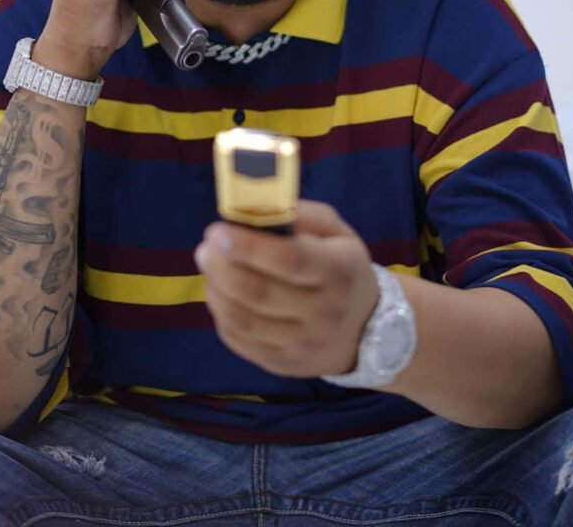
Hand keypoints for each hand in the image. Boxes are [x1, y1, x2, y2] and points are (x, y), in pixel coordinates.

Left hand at [195, 201, 378, 377]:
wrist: (367, 328)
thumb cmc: (342, 267)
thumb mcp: (336, 231)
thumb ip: (301, 215)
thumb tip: (256, 208)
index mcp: (339, 271)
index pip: (291, 260)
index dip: (249, 245)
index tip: (217, 230)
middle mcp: (324, 313)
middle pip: (259, 292)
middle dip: (222, 266)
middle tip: (205, 248)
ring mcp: (303, 345)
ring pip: (242, 320)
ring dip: (215, 290)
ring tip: (210, 267)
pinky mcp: (283, 364)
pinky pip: (238, 341)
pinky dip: (220, 314)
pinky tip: (221, 293)